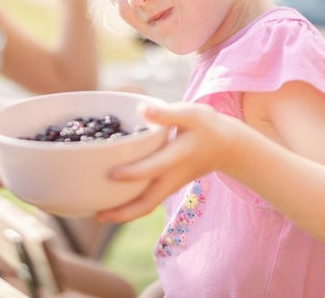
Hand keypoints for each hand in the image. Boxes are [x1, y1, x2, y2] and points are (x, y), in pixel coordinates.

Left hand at [95, 101, 245, 221]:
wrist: (228, 147)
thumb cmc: (207, 126)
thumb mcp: (191, 114)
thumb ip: (166, 113)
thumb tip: (141, 109)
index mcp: (177, 156)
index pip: (154, 167)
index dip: (134, 172)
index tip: (112, 174)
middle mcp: (172, 177)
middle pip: (147, 202)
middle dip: (122, 211)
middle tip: (96, 214)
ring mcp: (170, 185)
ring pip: (146, 206)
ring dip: (123, 214)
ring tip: (97, 215)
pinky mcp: (168, 186)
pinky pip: (148, 202)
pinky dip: (130, 206)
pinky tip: (112, 202)